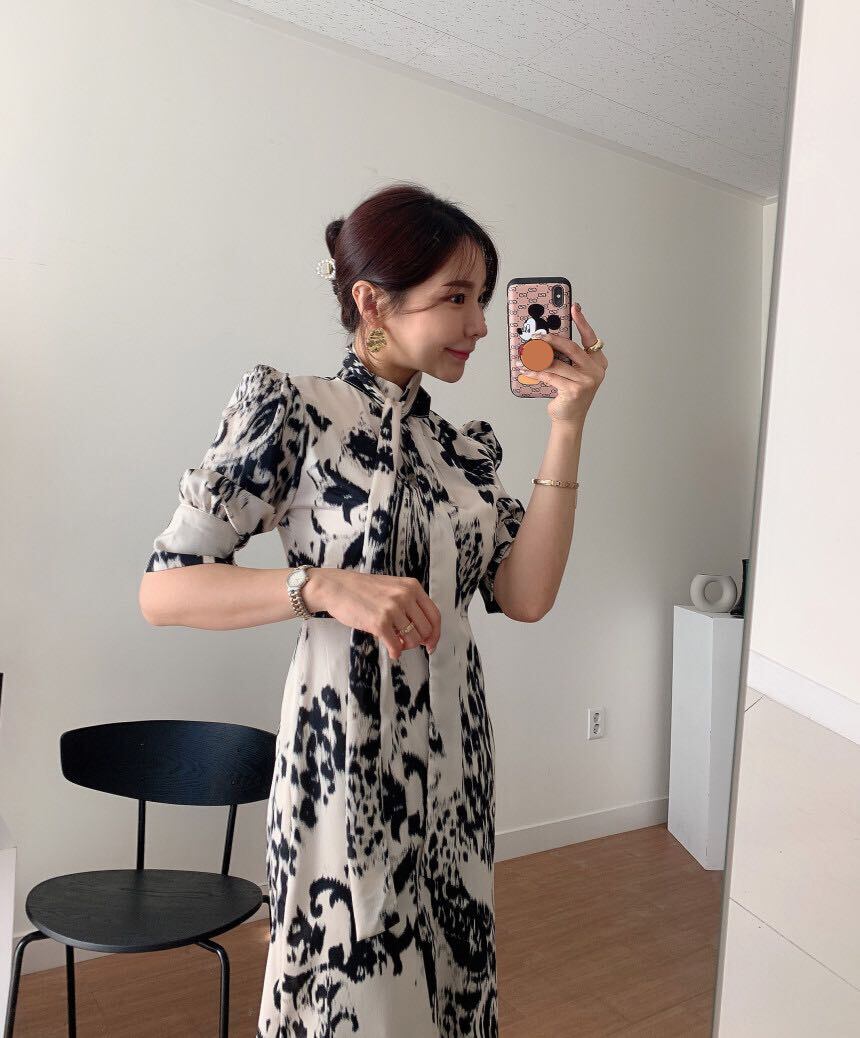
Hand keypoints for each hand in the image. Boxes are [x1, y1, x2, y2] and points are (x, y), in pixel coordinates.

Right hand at [309, 569, 440, 660]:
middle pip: (426, 630)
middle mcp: (405, 596)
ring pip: (413, 639)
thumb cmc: (362, 590)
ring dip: (405, 646)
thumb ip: (410, 604)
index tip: (431, 644)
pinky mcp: (379, 622)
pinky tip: (391, 651)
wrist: (337, 587)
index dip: (435, 634)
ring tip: (395, 642)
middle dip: (418, 641)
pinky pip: (396, 646)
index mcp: (412, 587)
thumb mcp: (393, 588)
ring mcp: (393, 609)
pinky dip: (395, 652)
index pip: (435, 615)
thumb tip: (424, 633)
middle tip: (407, 643)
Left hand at [531, 302, 607, 423]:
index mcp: (598, 362)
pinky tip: (525, 368)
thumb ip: (567, 356)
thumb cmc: (569, 392)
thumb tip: (548, 337)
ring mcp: (586, 381)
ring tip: (525, 353)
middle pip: (571, 347)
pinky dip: (535, 371)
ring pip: (557, 363)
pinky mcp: (574, 390)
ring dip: (538, 357)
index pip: (590, 338)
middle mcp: (596, 370)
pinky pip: (549, 375)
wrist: (569, 419)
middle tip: (538, 335)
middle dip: (552, 339)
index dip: (582, 322)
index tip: (574, 308)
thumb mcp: (572, 371)